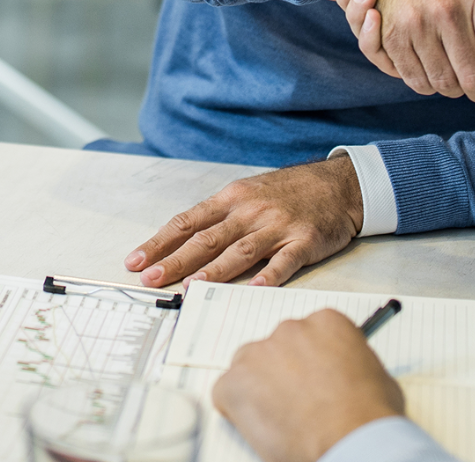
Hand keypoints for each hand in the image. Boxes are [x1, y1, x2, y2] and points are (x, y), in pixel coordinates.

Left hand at [124, 156, 361, 287]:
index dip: (160, 242)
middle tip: (151, 279)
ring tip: (191, 287)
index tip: (134, 261)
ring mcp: (279, 226)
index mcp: (234, 198)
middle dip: (176, 259)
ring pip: (240, 250)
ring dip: (214, 270)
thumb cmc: (290, 192)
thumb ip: (222, 217)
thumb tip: (183, 245)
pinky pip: (284, 262)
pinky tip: (254, 290)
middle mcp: (252, 210)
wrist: (340, 184)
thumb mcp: (251, 192)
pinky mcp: (304, 240)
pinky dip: (268, 277)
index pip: (189, 221)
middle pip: (208, 238)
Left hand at [213, 309, 403, 461]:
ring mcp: (261, 352)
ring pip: (248, 366)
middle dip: (281, 373)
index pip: (306, 336)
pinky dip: (235, 409)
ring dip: (257, 388)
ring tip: (275, 418)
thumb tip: (344, 372)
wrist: (351, 437)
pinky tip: (257, 426)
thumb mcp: (374, 372)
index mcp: (326, 321)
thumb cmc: (368, 411)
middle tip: (292, 402)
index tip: (309, 380)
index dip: (306, 362)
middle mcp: (291, 329)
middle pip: (276, 347)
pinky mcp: (236, 381)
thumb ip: (351, 362)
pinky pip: (226, 392)